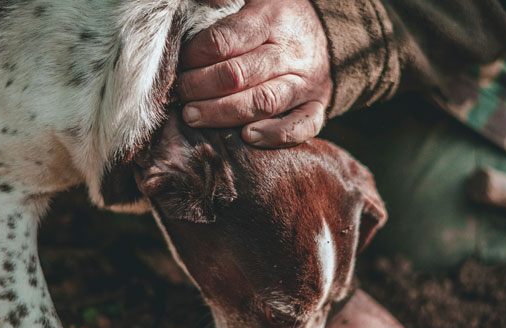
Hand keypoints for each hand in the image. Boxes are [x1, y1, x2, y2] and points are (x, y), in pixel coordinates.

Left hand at [178, 0, 331, 147]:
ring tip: (194, 117)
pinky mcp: (317, 106)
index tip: (181, 63)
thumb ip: (221, 4)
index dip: (196, 55)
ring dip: (223, 113)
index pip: (226, 39)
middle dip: (200, 87)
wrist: (324, 35)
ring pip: (263, 102)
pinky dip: (274, 135)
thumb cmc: (275, 21)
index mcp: (272, 19)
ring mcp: (306, 82)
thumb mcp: (252, 0)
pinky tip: (246, 137)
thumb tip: (194, 5)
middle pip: (238, 74)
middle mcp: (291, 52)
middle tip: (180, 94)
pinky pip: (301, 126)